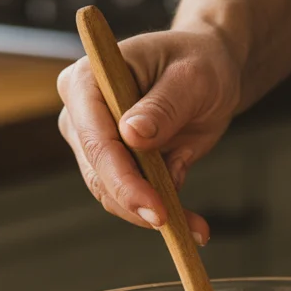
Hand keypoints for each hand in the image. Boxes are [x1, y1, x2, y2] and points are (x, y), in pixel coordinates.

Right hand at [57, 28, 242, 242]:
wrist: (210, 71)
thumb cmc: (199, 62)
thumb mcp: (191, 77)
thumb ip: (162, 106)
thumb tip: (131, 134)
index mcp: (87, 81)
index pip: (95, 140)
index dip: (123, 179)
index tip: (156, 208)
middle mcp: (80, 115)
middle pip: (99, 174)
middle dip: (138, 204)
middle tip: (179, 226)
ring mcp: (94, 143)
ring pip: (112, 195)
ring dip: (154, 216)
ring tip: (197, 228)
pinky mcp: (115, 165)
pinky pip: (132, 199)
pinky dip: (163, 214)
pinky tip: (194, 225)